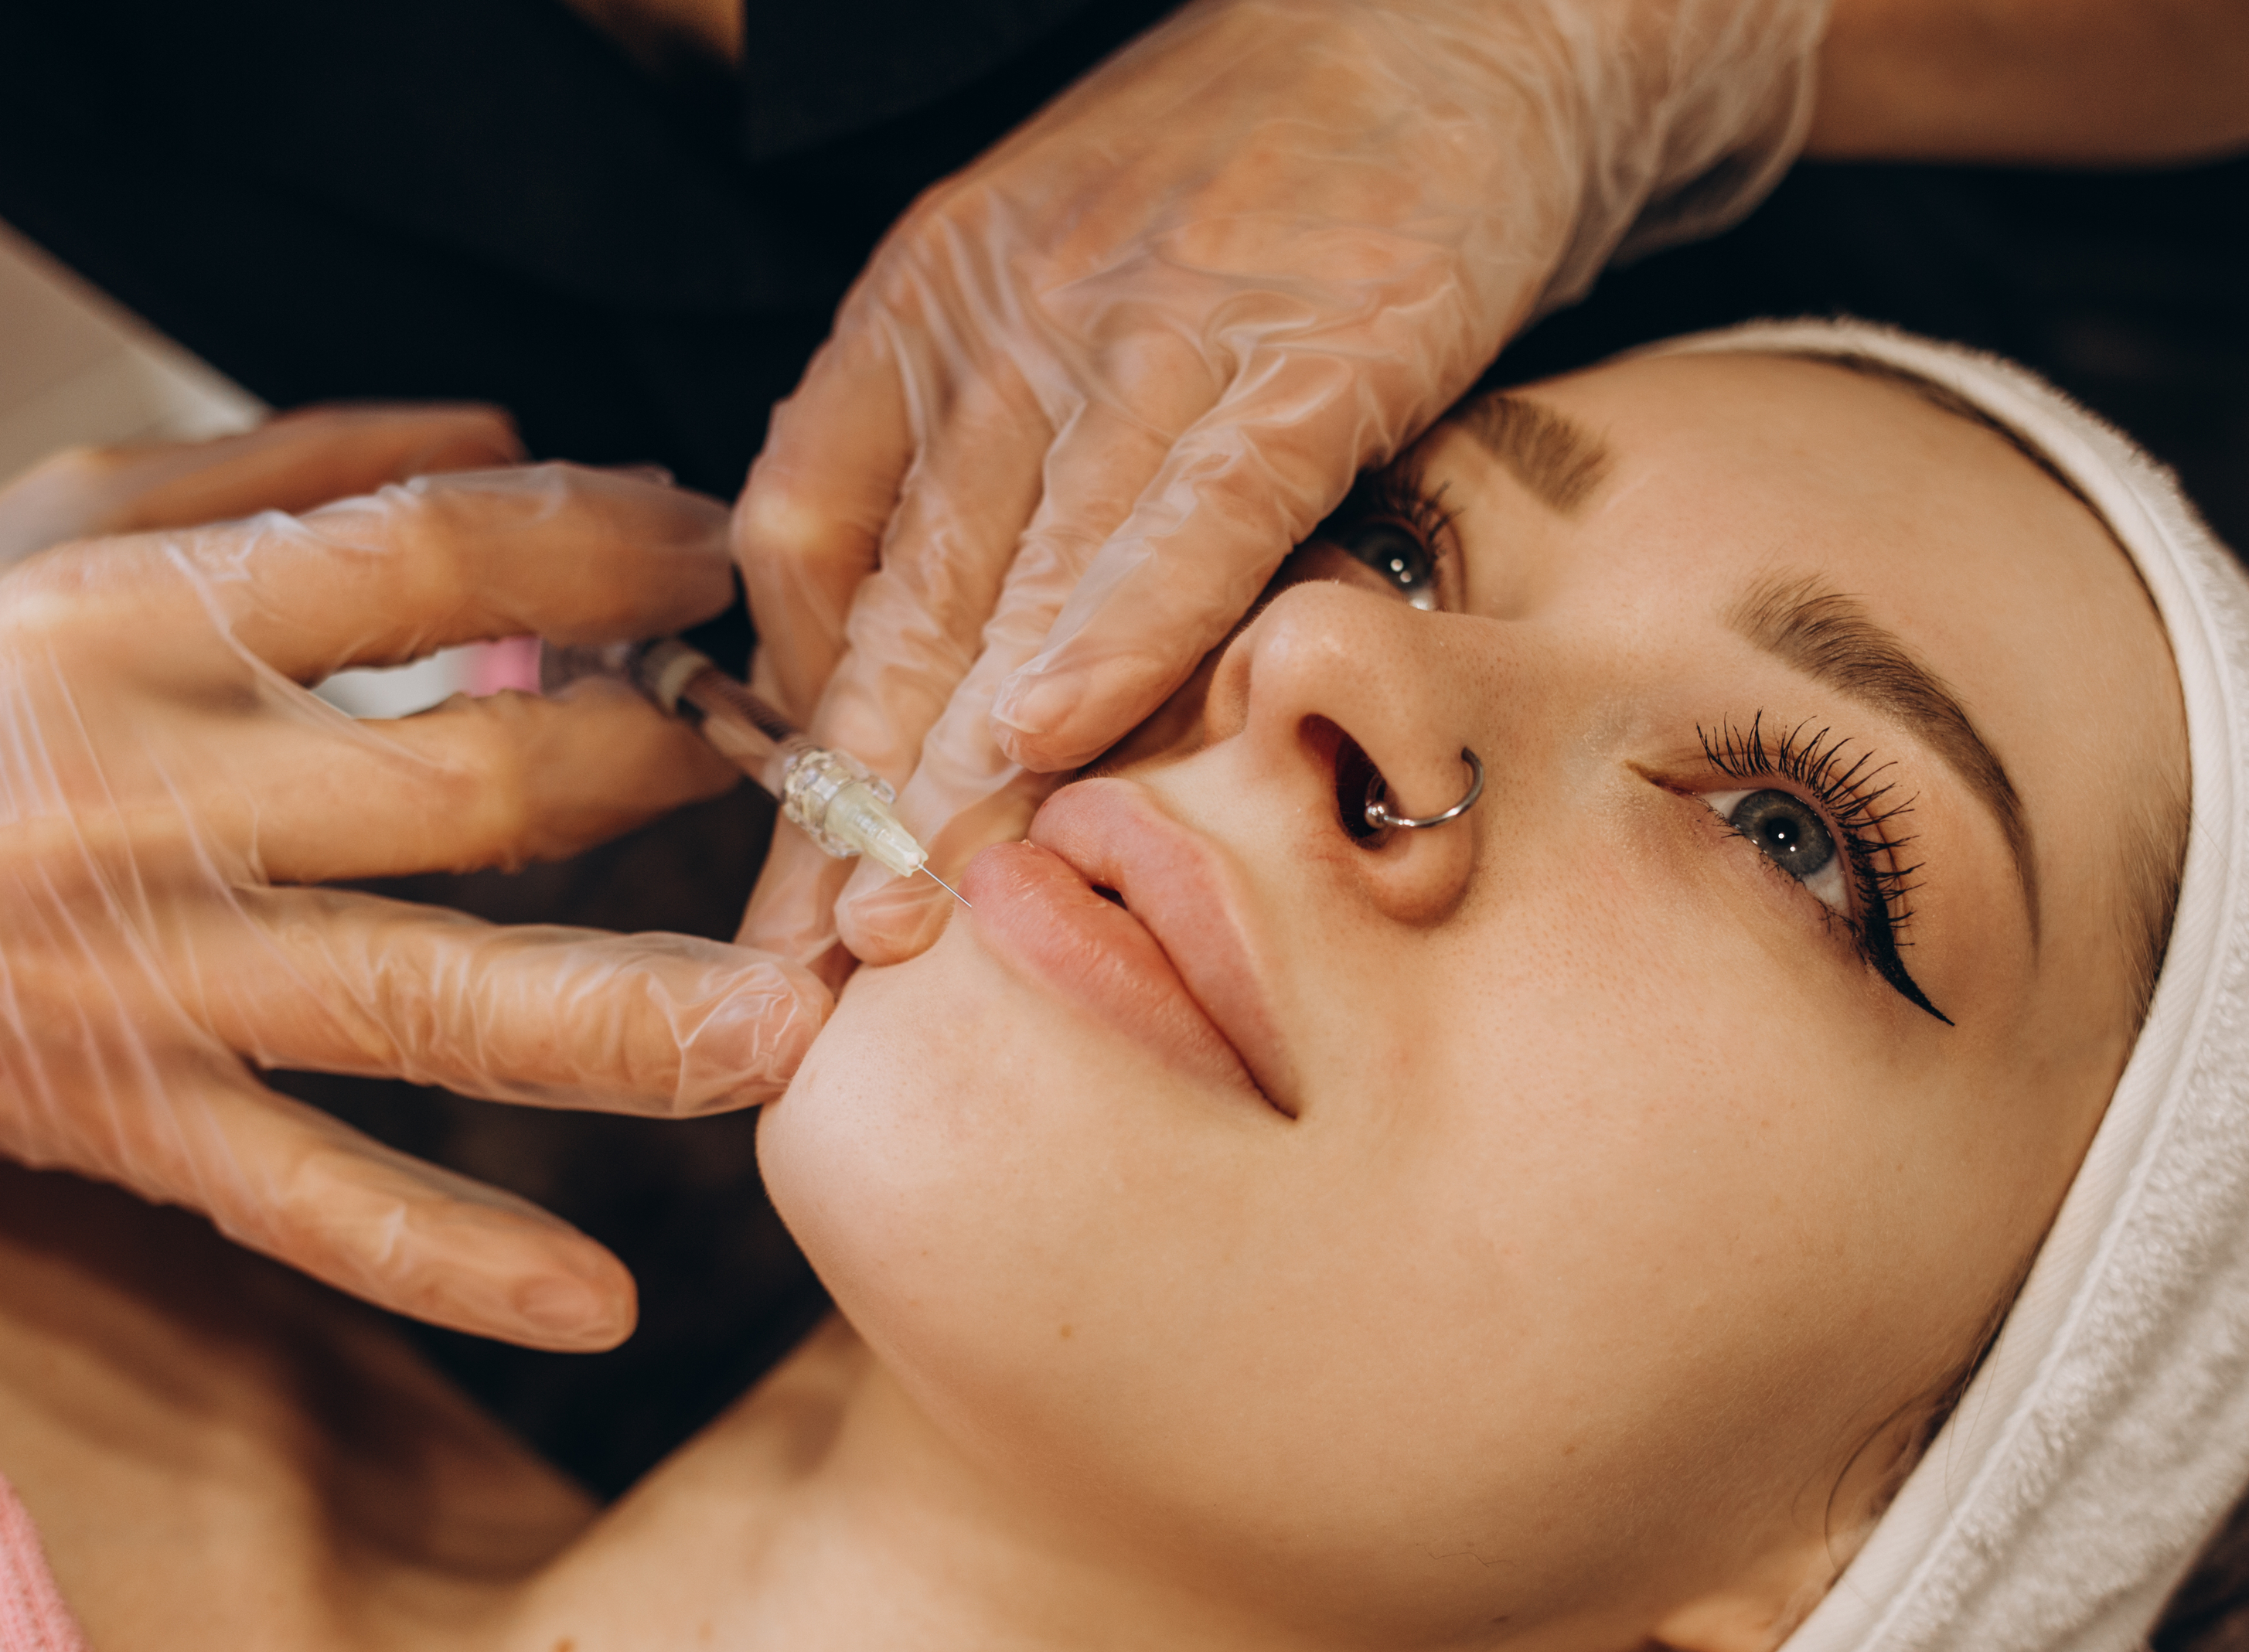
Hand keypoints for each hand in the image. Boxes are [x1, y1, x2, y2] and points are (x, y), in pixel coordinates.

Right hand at [0, 408, 829, 1349]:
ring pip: (420, 1007)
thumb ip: (291, 470)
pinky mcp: (127, 1122)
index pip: (420, 566)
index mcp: (132, 624)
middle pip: (460, 790)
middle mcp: (146, 804)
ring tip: (786, 1034)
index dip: (598, 547)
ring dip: (619, 1024)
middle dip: (652, 769)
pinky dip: (452, 1261)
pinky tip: (598, 1302)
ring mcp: (145, 982)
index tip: (715, 552)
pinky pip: (312, 1202)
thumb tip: (508, 428)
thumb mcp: (58, 513)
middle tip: (796, 766)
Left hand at [734, 0, 1827, 966]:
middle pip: (901, 596)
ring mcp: (1162, 335)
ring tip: (911, 922)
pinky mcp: (1315, 354)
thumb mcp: (1058, 279)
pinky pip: (1200, 512)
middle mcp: (1019, 322)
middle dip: (849, 800)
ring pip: (1031, 578)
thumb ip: (982, 451)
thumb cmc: (1258, 171)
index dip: (788, 717)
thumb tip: (944, 665)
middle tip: (803, 960)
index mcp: (931, 306)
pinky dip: (1127, 630)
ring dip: (963, 763)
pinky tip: (1065, 741)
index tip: (788, 868)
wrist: (1460, 14)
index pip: (807, 534)